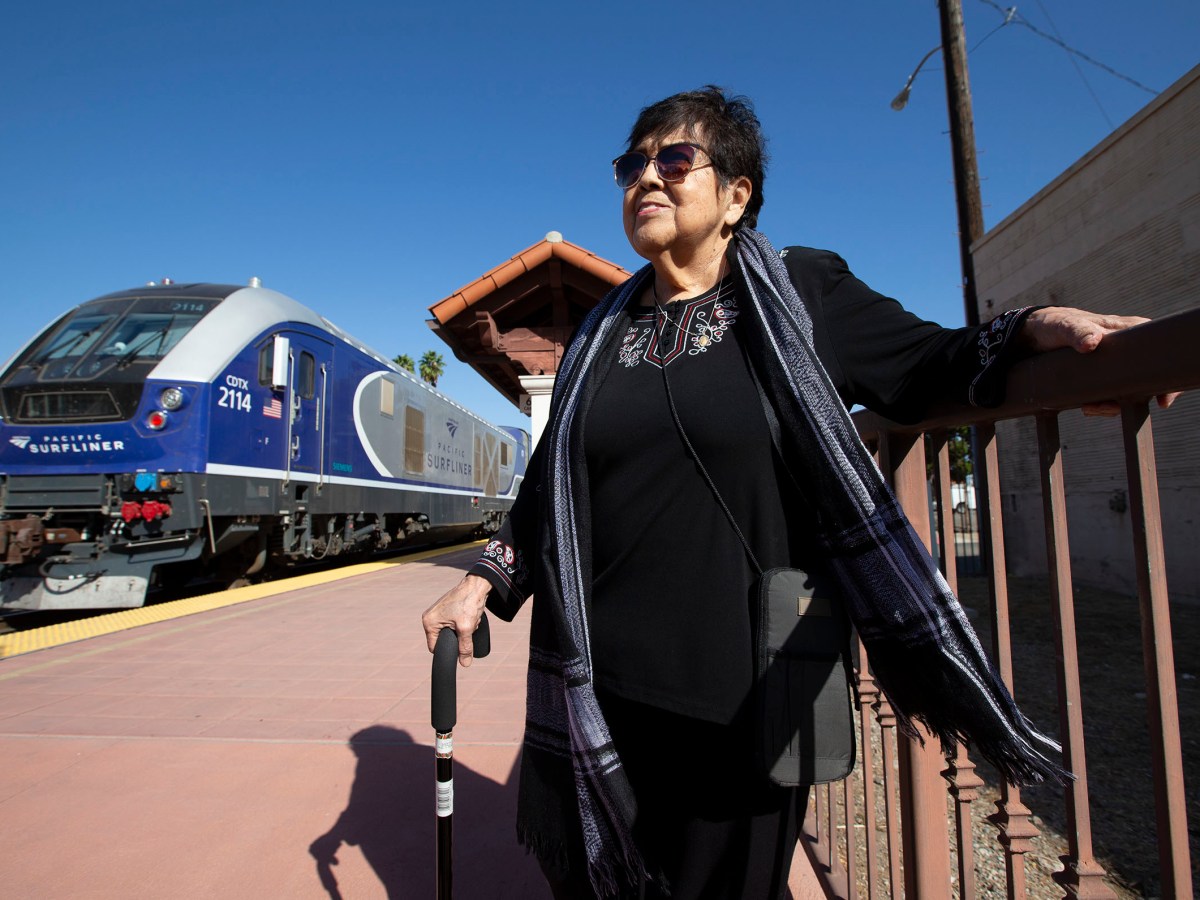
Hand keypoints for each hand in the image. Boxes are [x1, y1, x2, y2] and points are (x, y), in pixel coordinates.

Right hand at [422, 574, 490, 666]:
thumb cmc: (468, 602)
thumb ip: (465, 647)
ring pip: (452, 633)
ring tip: (470, 620)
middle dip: (458, 638)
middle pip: (444, 640)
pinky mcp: (448, 610)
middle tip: (468, 628)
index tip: (460, 646)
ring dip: (464, 630)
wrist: (478, 584)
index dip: (448, 650)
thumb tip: (465, 664)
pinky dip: (465, 623)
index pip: (435, 648)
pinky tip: (471, 617)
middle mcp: (431, 618)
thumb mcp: (467, 628)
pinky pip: (456, 625)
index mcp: (429, 622)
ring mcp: (439, 613)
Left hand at [1019, 307, 1180, 415]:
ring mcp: (1114, 365)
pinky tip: (1085, 406)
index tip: (1162, 400)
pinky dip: (1100, 405)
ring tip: (1088, 407)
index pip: (1160, 353)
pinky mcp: (1100, 377)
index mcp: (1129, 331)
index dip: (1165, 379)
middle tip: (1108, 407)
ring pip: (1126, 392)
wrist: (1033, 337)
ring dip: (1110, 406)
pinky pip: (1109, 396)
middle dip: (1132, 398)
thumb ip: (1077, 332)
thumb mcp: (1065, 327)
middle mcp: (1127, 349)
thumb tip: (1092, 343)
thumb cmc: (1055, 325)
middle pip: (1145, 379)